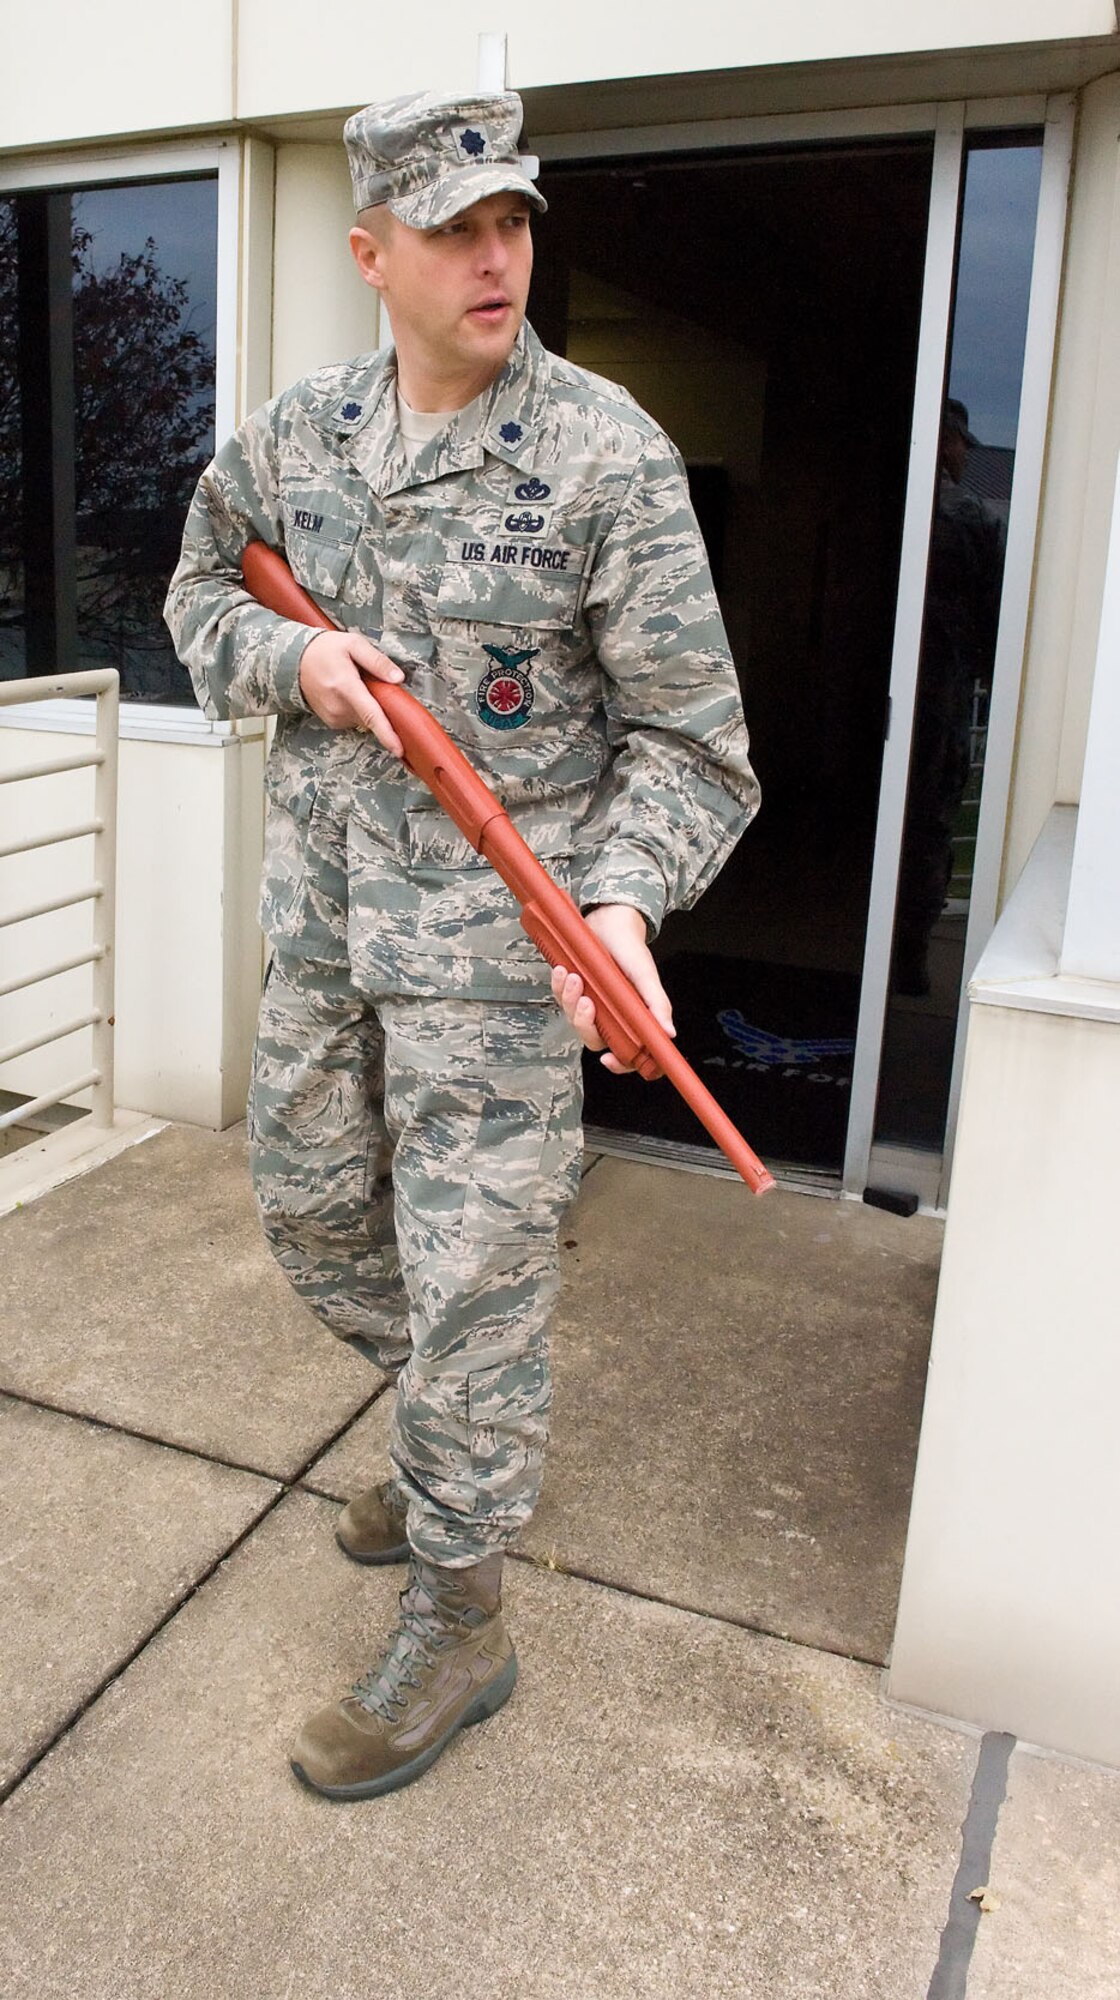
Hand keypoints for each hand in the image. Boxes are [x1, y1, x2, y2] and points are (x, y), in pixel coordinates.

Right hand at [298, 630, 405, 757]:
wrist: (294, 660)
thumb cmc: (324, 649)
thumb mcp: (353, 644)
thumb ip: (377, 661)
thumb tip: (398, 678)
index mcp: (346, 686)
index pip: (371, 715)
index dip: (387, 734)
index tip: (398, 749)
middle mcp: (338, 706)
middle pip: (372, 715)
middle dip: (378, 702)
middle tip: (366, 679)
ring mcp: (333, 716)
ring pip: (365, 718)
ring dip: (366, 705)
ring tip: (352, 684)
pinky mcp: (332, 721)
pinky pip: (355, 719)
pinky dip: (356, 708)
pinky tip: (346, 693)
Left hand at [550, 904, 674, 1074]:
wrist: (610, 920)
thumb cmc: (631, 949)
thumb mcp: (646, 976)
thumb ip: (657, 1005)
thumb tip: (668, 1034)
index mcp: (632, 1018)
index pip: (628, 1052)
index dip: (620, 1063)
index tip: (608, 1059)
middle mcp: (612, 1015)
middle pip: (594, 1038)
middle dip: (585, 1022)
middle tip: (586, 1001)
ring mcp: (592, 1004)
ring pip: (575, 1019)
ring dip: (569, 1000)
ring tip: (572, 975)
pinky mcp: (575, 991)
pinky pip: (562, 999)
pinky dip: (559, 987)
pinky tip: (562, 971)